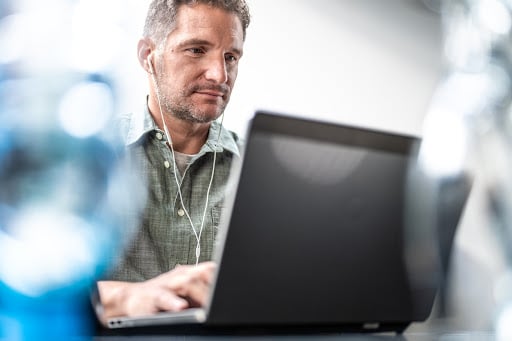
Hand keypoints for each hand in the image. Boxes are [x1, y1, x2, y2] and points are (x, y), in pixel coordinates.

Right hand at [96, 261, 215, 322]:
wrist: (132, 298)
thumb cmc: (162, 296)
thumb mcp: (185, 292)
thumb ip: (202, 291)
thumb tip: (226, 297)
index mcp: (189, 273)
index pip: (210, 269)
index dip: (221, 277)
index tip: (233, 286)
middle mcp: (179, 276)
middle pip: (203, 274)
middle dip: (214, 287)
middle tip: (224, 300)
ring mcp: (166, 285)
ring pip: (187, 282)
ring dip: (200, 293)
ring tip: (208, 306)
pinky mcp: (152, 297)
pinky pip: (163, 297)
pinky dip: (173, 302)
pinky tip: (180, 307)